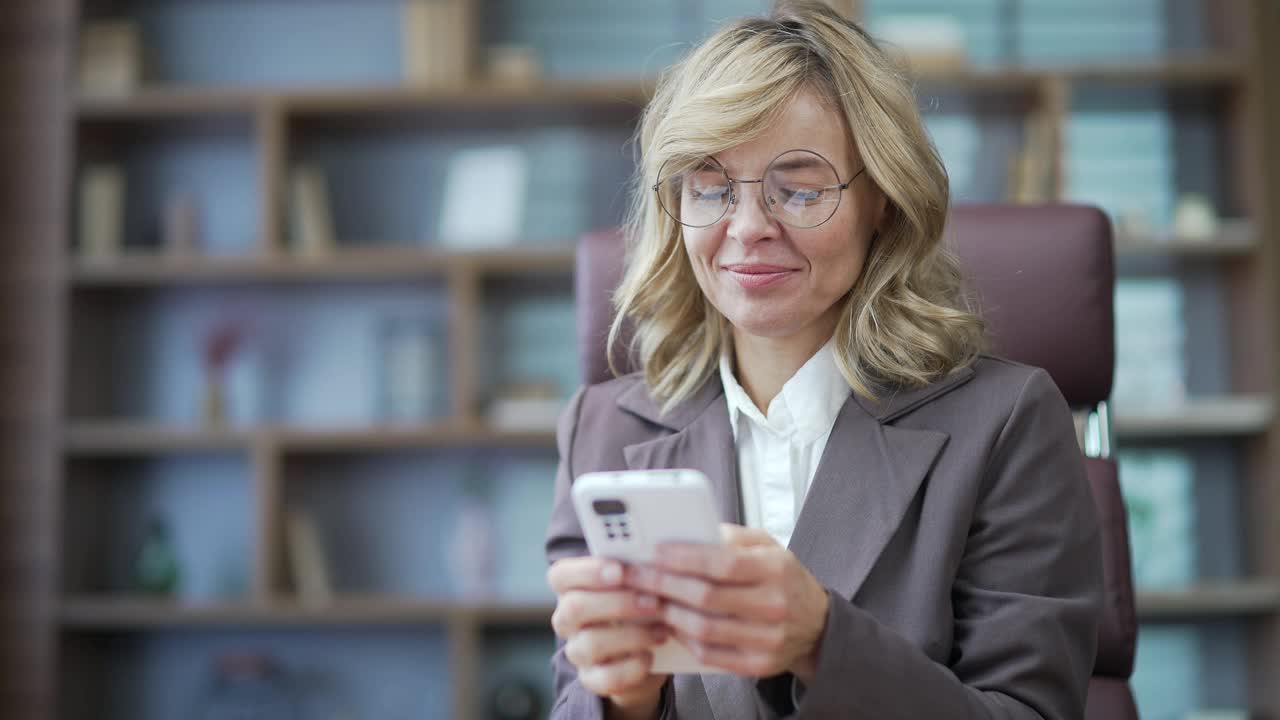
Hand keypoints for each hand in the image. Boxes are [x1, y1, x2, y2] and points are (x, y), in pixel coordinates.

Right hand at [547, 556, 671, 716]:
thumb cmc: (642, 606)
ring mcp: (577, 651)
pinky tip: (649, 657)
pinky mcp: (592, 679)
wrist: (650, 653)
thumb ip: (637, 570)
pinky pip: (605, 678)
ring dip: (632, 636)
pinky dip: (631, 668)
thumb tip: (654, 556)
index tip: (620, 570)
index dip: (587, 571)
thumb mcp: (639, 584)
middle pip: (574, 607)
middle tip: (654, 602)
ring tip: (663, 630)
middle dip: (618, 603)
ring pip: (590, 644)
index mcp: (572, 587)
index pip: (561, 575)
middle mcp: (567, 619)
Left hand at [625, 524, 829, 681]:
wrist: (816, 624)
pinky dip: (684, 638)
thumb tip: (690, 531)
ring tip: (647, 598)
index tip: (654, 552)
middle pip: (706, 597)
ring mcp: (768, 639)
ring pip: (703, 628)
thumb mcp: (768, 545)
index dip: (683, 558)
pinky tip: (670, 623)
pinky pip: (710, 654)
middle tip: (635, 576)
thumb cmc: (783, 578)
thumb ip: (732, 536)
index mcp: (777, 568)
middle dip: (663, 584)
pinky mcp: (758, 664)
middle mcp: (775, 605)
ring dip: (668, 613)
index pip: (722, 563)